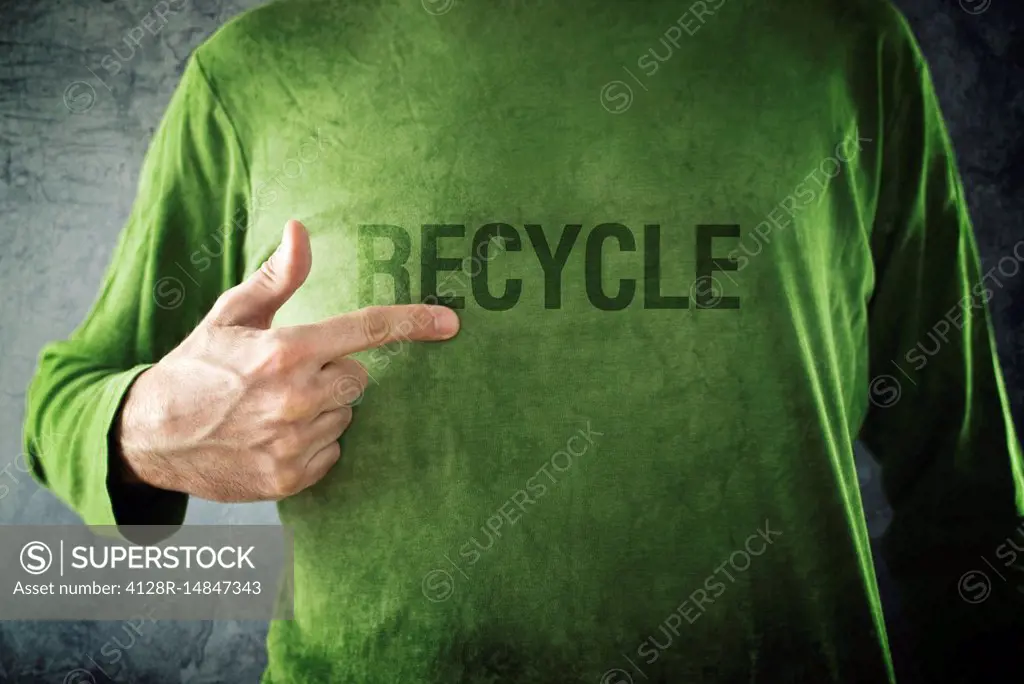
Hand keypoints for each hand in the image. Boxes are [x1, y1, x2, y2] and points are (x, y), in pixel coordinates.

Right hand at [114, 219, 459, 501]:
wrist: (151, 437)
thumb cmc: (196, 366)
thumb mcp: (230, 315)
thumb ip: (277, 276)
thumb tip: (301, 229)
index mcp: (286, 352)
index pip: (367, 331)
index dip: (413, 322)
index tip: (450, 322)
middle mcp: (296, 399)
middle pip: (359, 378)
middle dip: (335, 372)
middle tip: (290, 374)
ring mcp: (295, 444)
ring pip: (346, 415)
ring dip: (323, 409)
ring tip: (274, 406)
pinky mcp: (292, 478)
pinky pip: (333, 451)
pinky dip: (313, 443)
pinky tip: (275, 435)